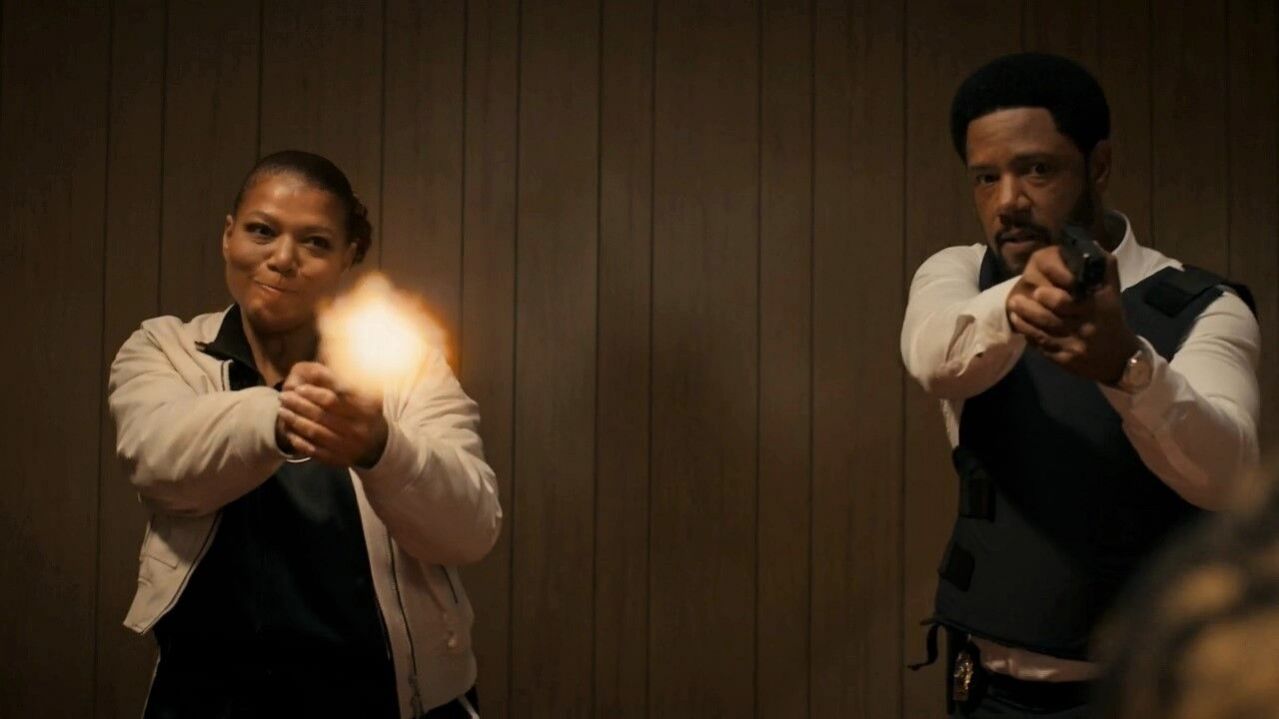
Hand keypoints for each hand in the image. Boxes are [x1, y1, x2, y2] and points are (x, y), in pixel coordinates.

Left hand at [275, 362, 388, 467]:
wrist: (380, 447)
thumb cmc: (367, 416)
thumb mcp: (364, 398)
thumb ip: (342, 386)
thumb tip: (316, 372)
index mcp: (363, 410)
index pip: (333, 400)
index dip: (313, 393)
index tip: (298, 388)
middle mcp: (355, 429)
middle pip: (320, 415)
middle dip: (298, 405)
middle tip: (283, 397)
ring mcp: (346, 447)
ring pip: (315, 433)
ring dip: (295, 421)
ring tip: (282, 411)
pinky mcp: (338, 460)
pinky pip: (314, 451)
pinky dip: (299, 441)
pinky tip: (289, 432)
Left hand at [1006, 245, 1138, 382]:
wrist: (1120, 357)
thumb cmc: (1111, 317)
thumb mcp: (1112, 292)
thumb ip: (1103, 267)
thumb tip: (1087, 244)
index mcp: (1096, 308)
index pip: (1068, 302)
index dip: (1051, 297)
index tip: (1038, 289)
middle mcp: (1085, 328)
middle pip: (1051, 319)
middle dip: (1031, 308)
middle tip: (1016, 298)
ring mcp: (1075, 346)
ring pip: (1043, 333)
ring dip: (1024, 319)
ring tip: (1014, 306)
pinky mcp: (1065, 360)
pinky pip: (1042, 346)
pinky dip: (1028, 334)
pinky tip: (1019, 323)